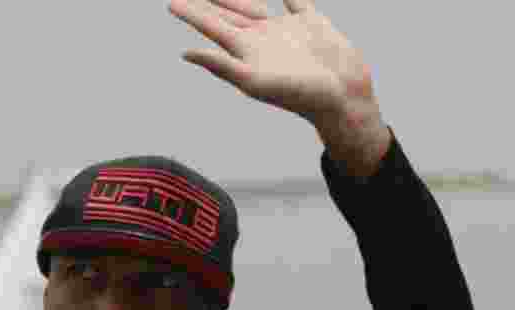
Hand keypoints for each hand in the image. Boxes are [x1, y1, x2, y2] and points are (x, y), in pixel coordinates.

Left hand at [169, 0, 380, 130]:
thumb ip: (221, 66)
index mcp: (246, 52)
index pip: (212, 27)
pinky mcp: (309, 21)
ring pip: (253, 5)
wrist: (343, 96)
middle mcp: (261, 39)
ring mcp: (284, 30)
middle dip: (207, 2)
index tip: (171, 3)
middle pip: (227, 15)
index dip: (192, 14)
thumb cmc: (300, 95)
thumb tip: (186, 53)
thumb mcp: (255, 82)